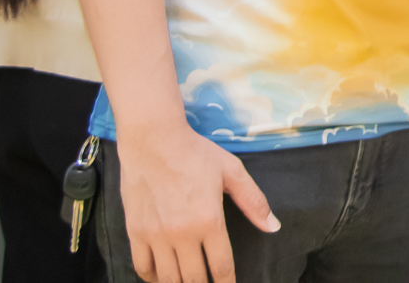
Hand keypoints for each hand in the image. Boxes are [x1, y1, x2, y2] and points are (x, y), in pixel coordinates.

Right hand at [116, 123, 277, 282]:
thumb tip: (273, 226)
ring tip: (189, 281)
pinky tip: (163, 276)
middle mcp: (182, 233)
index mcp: (210, 221)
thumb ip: (254, 202)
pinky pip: (142, 268)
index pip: (221, 267)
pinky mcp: (135, 232)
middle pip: (194, 279)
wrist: (154, 140)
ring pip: (168, 278)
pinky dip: (153, 278)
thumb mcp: (232, 172)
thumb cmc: (195, 153)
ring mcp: (156, 235)